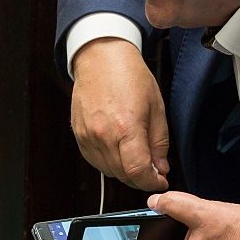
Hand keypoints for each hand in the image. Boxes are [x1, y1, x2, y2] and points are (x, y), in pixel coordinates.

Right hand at [71, 37, 169, 190]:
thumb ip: (159, 142)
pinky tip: (119, 151)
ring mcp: (88, 136)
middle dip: (141, 178)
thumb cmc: (129, 75)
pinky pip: (94, 161)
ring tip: (136, 157)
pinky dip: (109, 163)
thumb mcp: (156, 106)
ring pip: (108, 171)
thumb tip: (161, 167)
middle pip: (123, 175)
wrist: (101, 57)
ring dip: (125, 172)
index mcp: (126, 127)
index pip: (137, 171)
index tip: (160, 181)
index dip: (152, 182)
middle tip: (153, 170)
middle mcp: (103, 135)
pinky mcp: (78, 135)